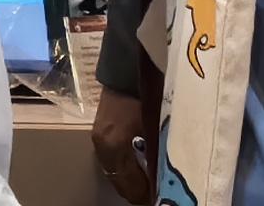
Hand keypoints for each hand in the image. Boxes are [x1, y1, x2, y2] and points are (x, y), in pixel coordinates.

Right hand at [91, 86, 156, 205]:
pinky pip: (111, 163)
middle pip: (120, 183)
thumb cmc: (145, 96)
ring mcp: (98, 141)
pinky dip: (124, 170)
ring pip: (115, 174)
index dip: (146, 195)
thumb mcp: (155, 127)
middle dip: (138, 191)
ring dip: (131, 181)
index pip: (130, 185)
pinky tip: (138, 167)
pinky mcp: (98, 134)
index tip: (161, 197)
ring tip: (150, 183)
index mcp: (115, 146)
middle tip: (156, 193)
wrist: (124, 71)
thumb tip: (165, 178)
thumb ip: (158, 154)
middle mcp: (102, 147)